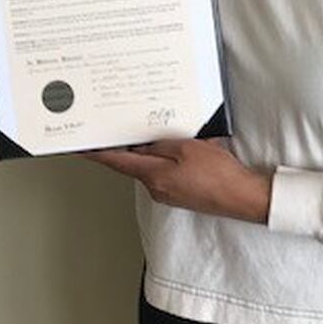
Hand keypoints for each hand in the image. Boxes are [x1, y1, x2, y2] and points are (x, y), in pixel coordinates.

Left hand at [84, 139, 272, 224]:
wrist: (243, 197)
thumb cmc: (218, 175)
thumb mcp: (185, 148)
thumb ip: (159, 144)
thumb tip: (142, 143)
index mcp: (153, 176)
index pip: (116, 161)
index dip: (96, 152)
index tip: (79, 146)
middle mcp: (156, 188)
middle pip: (132, 162)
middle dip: (127, 145)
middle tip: (119, 126)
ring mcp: (168, 193)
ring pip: (150, 166)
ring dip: (150, 150)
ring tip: (158, 133)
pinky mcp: (181, 193)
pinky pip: (165, 171)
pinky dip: (165, 158)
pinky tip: (179, 148)